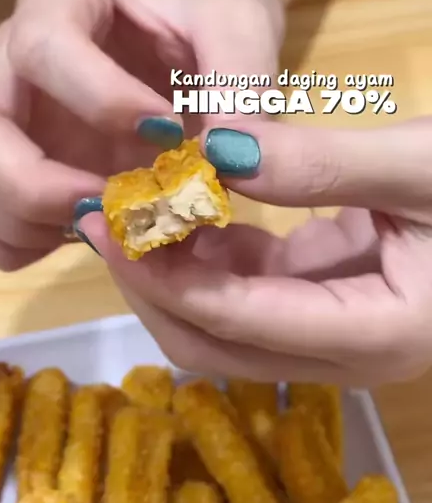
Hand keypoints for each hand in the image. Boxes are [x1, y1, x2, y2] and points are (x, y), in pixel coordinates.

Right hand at [0, 0, 281, 268]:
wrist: (199, 19)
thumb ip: (240, 83)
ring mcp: (6, 108)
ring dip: (22, 223)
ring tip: (104, 225)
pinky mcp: (12, 157)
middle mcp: (13, 49)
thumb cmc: (214, 5)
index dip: (100, 102)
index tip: (169, 135)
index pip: (41, 47)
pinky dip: (16, 243)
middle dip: (30, 183)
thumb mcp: (242, 21)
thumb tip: (227, 162)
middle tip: (108, 205)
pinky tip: (83, 234)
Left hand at [80, 117, 431, 386]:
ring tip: (129, 208)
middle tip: (102, 217)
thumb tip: (216, 148)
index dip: (164, 273)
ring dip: (173, 273)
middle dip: (152, 286)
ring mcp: (337, 334)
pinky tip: (186, 209)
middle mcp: (350, 355)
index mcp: (379, 336)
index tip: (108, 218)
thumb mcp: (423, 165)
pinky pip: (252, 295)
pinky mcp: (330, 302)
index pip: (241, 320)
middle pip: (216, 345)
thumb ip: (322, 164)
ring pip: (226, 327)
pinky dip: (211, 259)